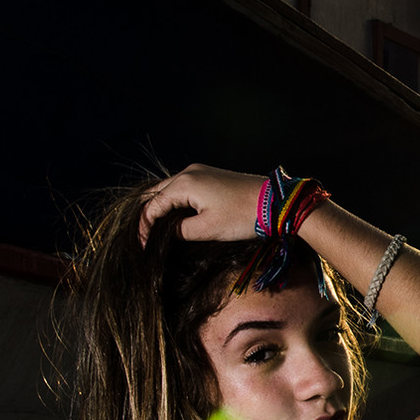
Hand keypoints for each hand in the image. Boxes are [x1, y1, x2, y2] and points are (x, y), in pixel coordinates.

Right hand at [138, 164, 263, 246]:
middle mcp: (189, 172)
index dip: (144, 227)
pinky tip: (176, 219)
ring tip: (157, 231)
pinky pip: (184, 189)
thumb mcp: (207, 229)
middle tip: (145, 238)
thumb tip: (166, 234)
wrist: (277, 203)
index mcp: (184, 183)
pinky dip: (176, 203)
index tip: (143, 247)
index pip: (152, 206)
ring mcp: (201, 172)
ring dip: (161, 209)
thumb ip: (179, 232)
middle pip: (156, 193)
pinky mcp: (212, 177)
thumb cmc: (243, 216)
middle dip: (148, 215)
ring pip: (169, 190)